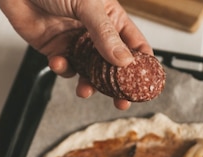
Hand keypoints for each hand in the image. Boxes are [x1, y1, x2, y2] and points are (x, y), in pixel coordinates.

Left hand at [0, 0, 150, 109]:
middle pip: (114, 65)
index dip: (142, 65)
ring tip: (85, 90)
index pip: (134, 45)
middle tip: (121, 101)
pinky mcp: (56, 49)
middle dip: (117, 85)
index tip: (145, 84)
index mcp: (111, 17)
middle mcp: (96, 32)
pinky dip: (62, 69)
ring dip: (89, 84)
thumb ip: (105, 34)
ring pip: (90, 71)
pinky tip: (58, 61)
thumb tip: (124, 61)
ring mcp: (76, 42)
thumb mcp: (87, 4)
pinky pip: (65, 67)